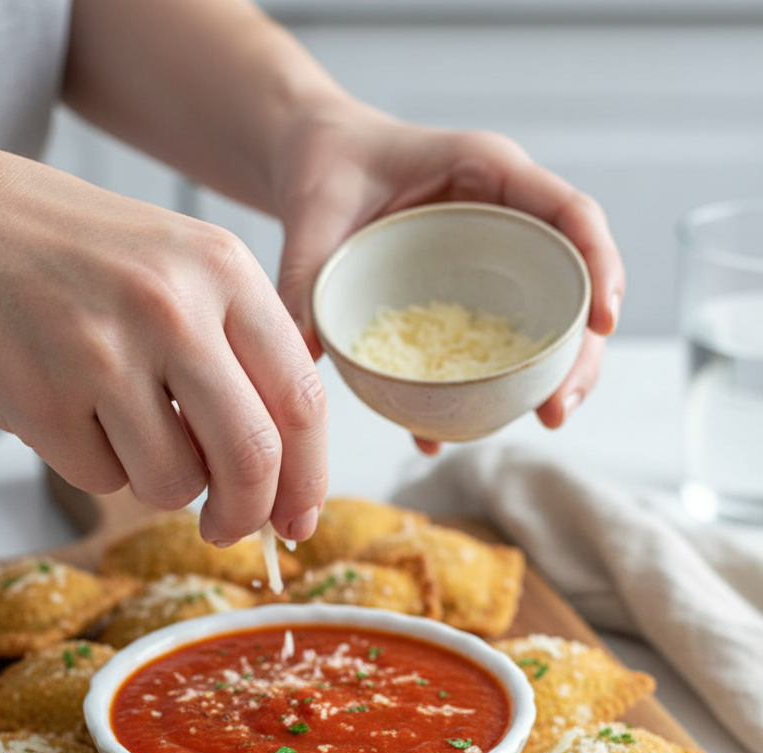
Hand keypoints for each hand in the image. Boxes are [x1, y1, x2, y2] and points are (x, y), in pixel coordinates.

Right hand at [0, 130, 326, 544]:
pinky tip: (70, 412)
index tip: (298, 517)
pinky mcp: (41, 399)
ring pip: (174, 483)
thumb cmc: (72, 252)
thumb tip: (282, 475)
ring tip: (127, 435)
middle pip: (251, 457)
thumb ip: (238, 353)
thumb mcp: (177, 266)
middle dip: (247, 513)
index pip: (302, 398)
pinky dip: (95, 467)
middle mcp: (171, 307)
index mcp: (222, 268)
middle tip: (229, 527)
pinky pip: (101, 481)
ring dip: (161, 487)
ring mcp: (102, 353)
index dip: (309, 478)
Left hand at [275, 104, 624, 443]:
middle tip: (559, 408)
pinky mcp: (473, 298)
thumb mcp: (314, 213)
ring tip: (543, 421)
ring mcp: (496, 261)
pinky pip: (498, 345)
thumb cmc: (328, 168)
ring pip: (550, 320)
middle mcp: (506, 217)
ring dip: (553, 375)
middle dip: (582, 349)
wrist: (319, 166)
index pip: (569, 212)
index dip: (599, 264)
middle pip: (575, 280)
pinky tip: (449, 433)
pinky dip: (488, 389)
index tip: (605, 321)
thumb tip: (301, 350)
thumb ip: (306, 274)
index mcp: (488, 173)